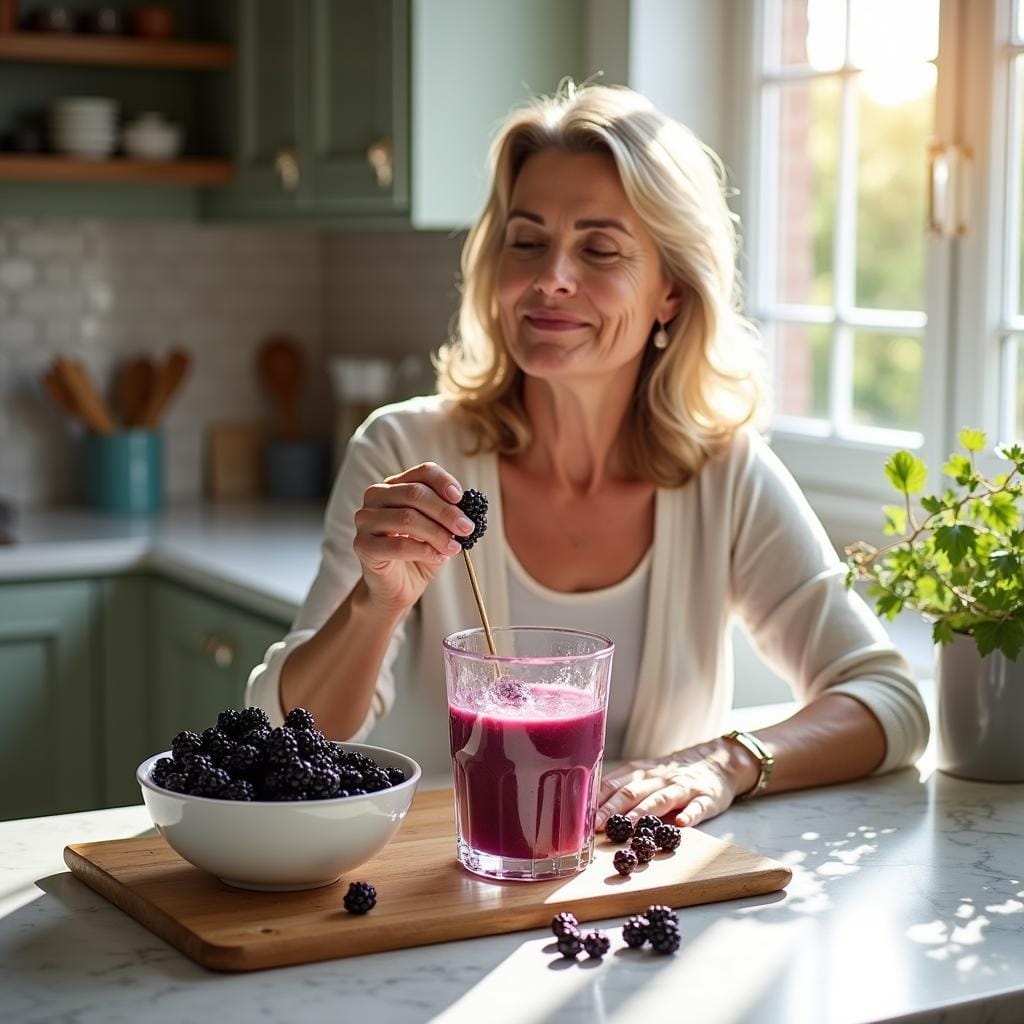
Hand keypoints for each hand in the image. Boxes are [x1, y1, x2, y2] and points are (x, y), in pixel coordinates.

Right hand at [352, 461, 476, 613]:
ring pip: (407, 518)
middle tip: (466, 528)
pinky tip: (438, 557)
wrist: (398, 587)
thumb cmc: (419, 554)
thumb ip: (448, 516)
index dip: (444, 482)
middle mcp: (376, 496)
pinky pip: (399, 545)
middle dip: (446, 512)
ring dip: (437, 533)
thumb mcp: (439, 530)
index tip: (460, 498)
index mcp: (396, 485)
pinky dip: (424, 551)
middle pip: (415, 493)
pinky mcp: (362, 545)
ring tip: (453, 547)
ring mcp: (365, 519)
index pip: (423, 472)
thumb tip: (466, 511)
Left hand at [595, 738, 759, 829]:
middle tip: (595, 825)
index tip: (580, 813)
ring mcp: (683, 787)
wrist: (717, 762)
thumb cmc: (673, 773)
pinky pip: (698, 806)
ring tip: (627, 827)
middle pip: (632, 792)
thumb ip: (624, 786)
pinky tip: (682, 823)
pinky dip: (690, 814)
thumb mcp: (647, 773)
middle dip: (612, 809)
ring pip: (661, 799)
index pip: (614, 784)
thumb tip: (591, 804)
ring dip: (642, 813)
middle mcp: (659, 778)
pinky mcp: (706, 797)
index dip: (597, 799)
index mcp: (642, 773)